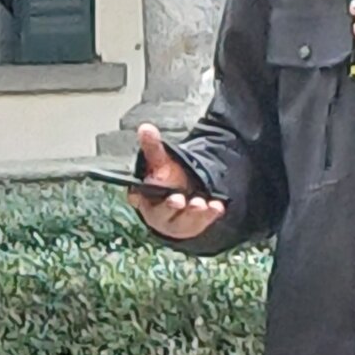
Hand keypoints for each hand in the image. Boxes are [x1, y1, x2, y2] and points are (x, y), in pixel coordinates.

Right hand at [130, 125, 226, 240]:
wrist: (184, 198)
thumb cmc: (166, 181)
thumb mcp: (160, 163)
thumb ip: (153, 147)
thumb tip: (145, 127)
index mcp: (144, 198)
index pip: (138, 199)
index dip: (138, 198)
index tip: (138, 195)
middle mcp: (158, 214)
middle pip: (161, 213)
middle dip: (170, 207)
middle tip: (177, 200)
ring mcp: (177, 223)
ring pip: (183, 221)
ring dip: (192, 212)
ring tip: (200, 203)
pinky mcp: (194, 226)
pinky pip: (202, 223)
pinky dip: (210, 215)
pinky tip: (217, 206)